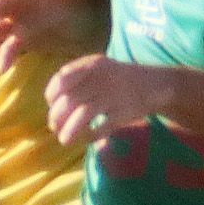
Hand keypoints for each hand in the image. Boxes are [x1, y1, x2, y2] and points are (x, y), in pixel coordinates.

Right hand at [0, 0, 90, 73]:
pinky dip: (4, 56)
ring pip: (0, 34)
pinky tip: (2, 68)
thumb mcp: (70, 6)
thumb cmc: (82, 11)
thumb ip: (58, 7)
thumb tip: (43, 8)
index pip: (3, 2)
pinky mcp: (27, 39)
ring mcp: (23, 24)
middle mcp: (22, 8)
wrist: (94, 22)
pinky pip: (11, 47)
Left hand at [45, 54, 167, 145]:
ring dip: (69, 131)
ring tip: (64, 140)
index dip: (51, 95)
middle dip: (57, 117)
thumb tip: (50, 101)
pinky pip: (101, 128)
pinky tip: (86, 139)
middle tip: (54, 127)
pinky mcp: (124, 113)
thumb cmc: (116, 78)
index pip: (62, 80)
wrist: (153, 83)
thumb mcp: (97, 68)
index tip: (51, 105)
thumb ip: (74, 78)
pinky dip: (90, 136)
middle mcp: (102, 78)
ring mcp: (114, 96)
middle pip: (70, 100)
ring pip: (83, 115)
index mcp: (92, 64)